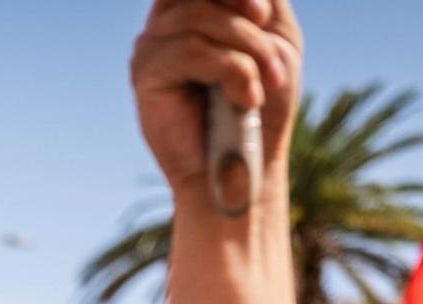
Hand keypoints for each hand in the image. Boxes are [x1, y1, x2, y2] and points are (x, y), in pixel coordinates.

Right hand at [132, 0, 300, 197]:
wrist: (244, 167)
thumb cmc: (262, 107)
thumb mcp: (276, 41)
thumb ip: (265, 2)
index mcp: (198, 7)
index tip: (264, 16)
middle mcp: (170, 18)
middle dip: (246, 15)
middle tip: (274, 57)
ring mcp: (153, 42)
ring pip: (200, 16)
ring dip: (247, 51)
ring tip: (262, 88)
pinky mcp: (145, 72)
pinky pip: (189, 48)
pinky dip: (229, 70)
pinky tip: (244, 99)